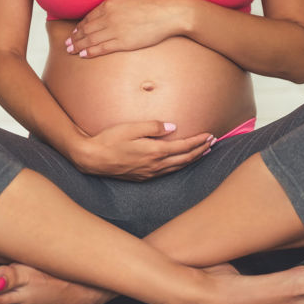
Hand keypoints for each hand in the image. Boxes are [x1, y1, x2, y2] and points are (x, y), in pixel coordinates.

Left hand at [65, 0, 187, 57]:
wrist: (169, 12)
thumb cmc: (154, 3)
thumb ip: (118, 3)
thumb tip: (111, 8)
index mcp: (110, 3)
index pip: (89, 16)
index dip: (80, 26)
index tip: (75, 32)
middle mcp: (109, 16)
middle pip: (87, 28)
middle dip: (75, 37)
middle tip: (67, 44)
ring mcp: (115, 30)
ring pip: (91, 39)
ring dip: (79, 46)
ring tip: (70, 50)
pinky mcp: (123, 42)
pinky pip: (102, 48)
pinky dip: (91, 52)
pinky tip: (83, 55)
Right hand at [70, 120, 215, 181]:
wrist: (91, 159)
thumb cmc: (109, 140)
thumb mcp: (131, 128)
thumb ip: (154, 127)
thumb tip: (173, 127)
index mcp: (154, 152)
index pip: (183, 147)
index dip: (198, 141)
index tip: (209, 134)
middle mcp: (155, 165)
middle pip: (184, 159)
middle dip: (200, 150)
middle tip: (212, 142)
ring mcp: (149, 173)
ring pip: (177, 167)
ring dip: (192, 159)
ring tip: (202, 152)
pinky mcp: (142, 177)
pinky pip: (167, 172)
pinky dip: (179, 166)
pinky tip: (181, 162)